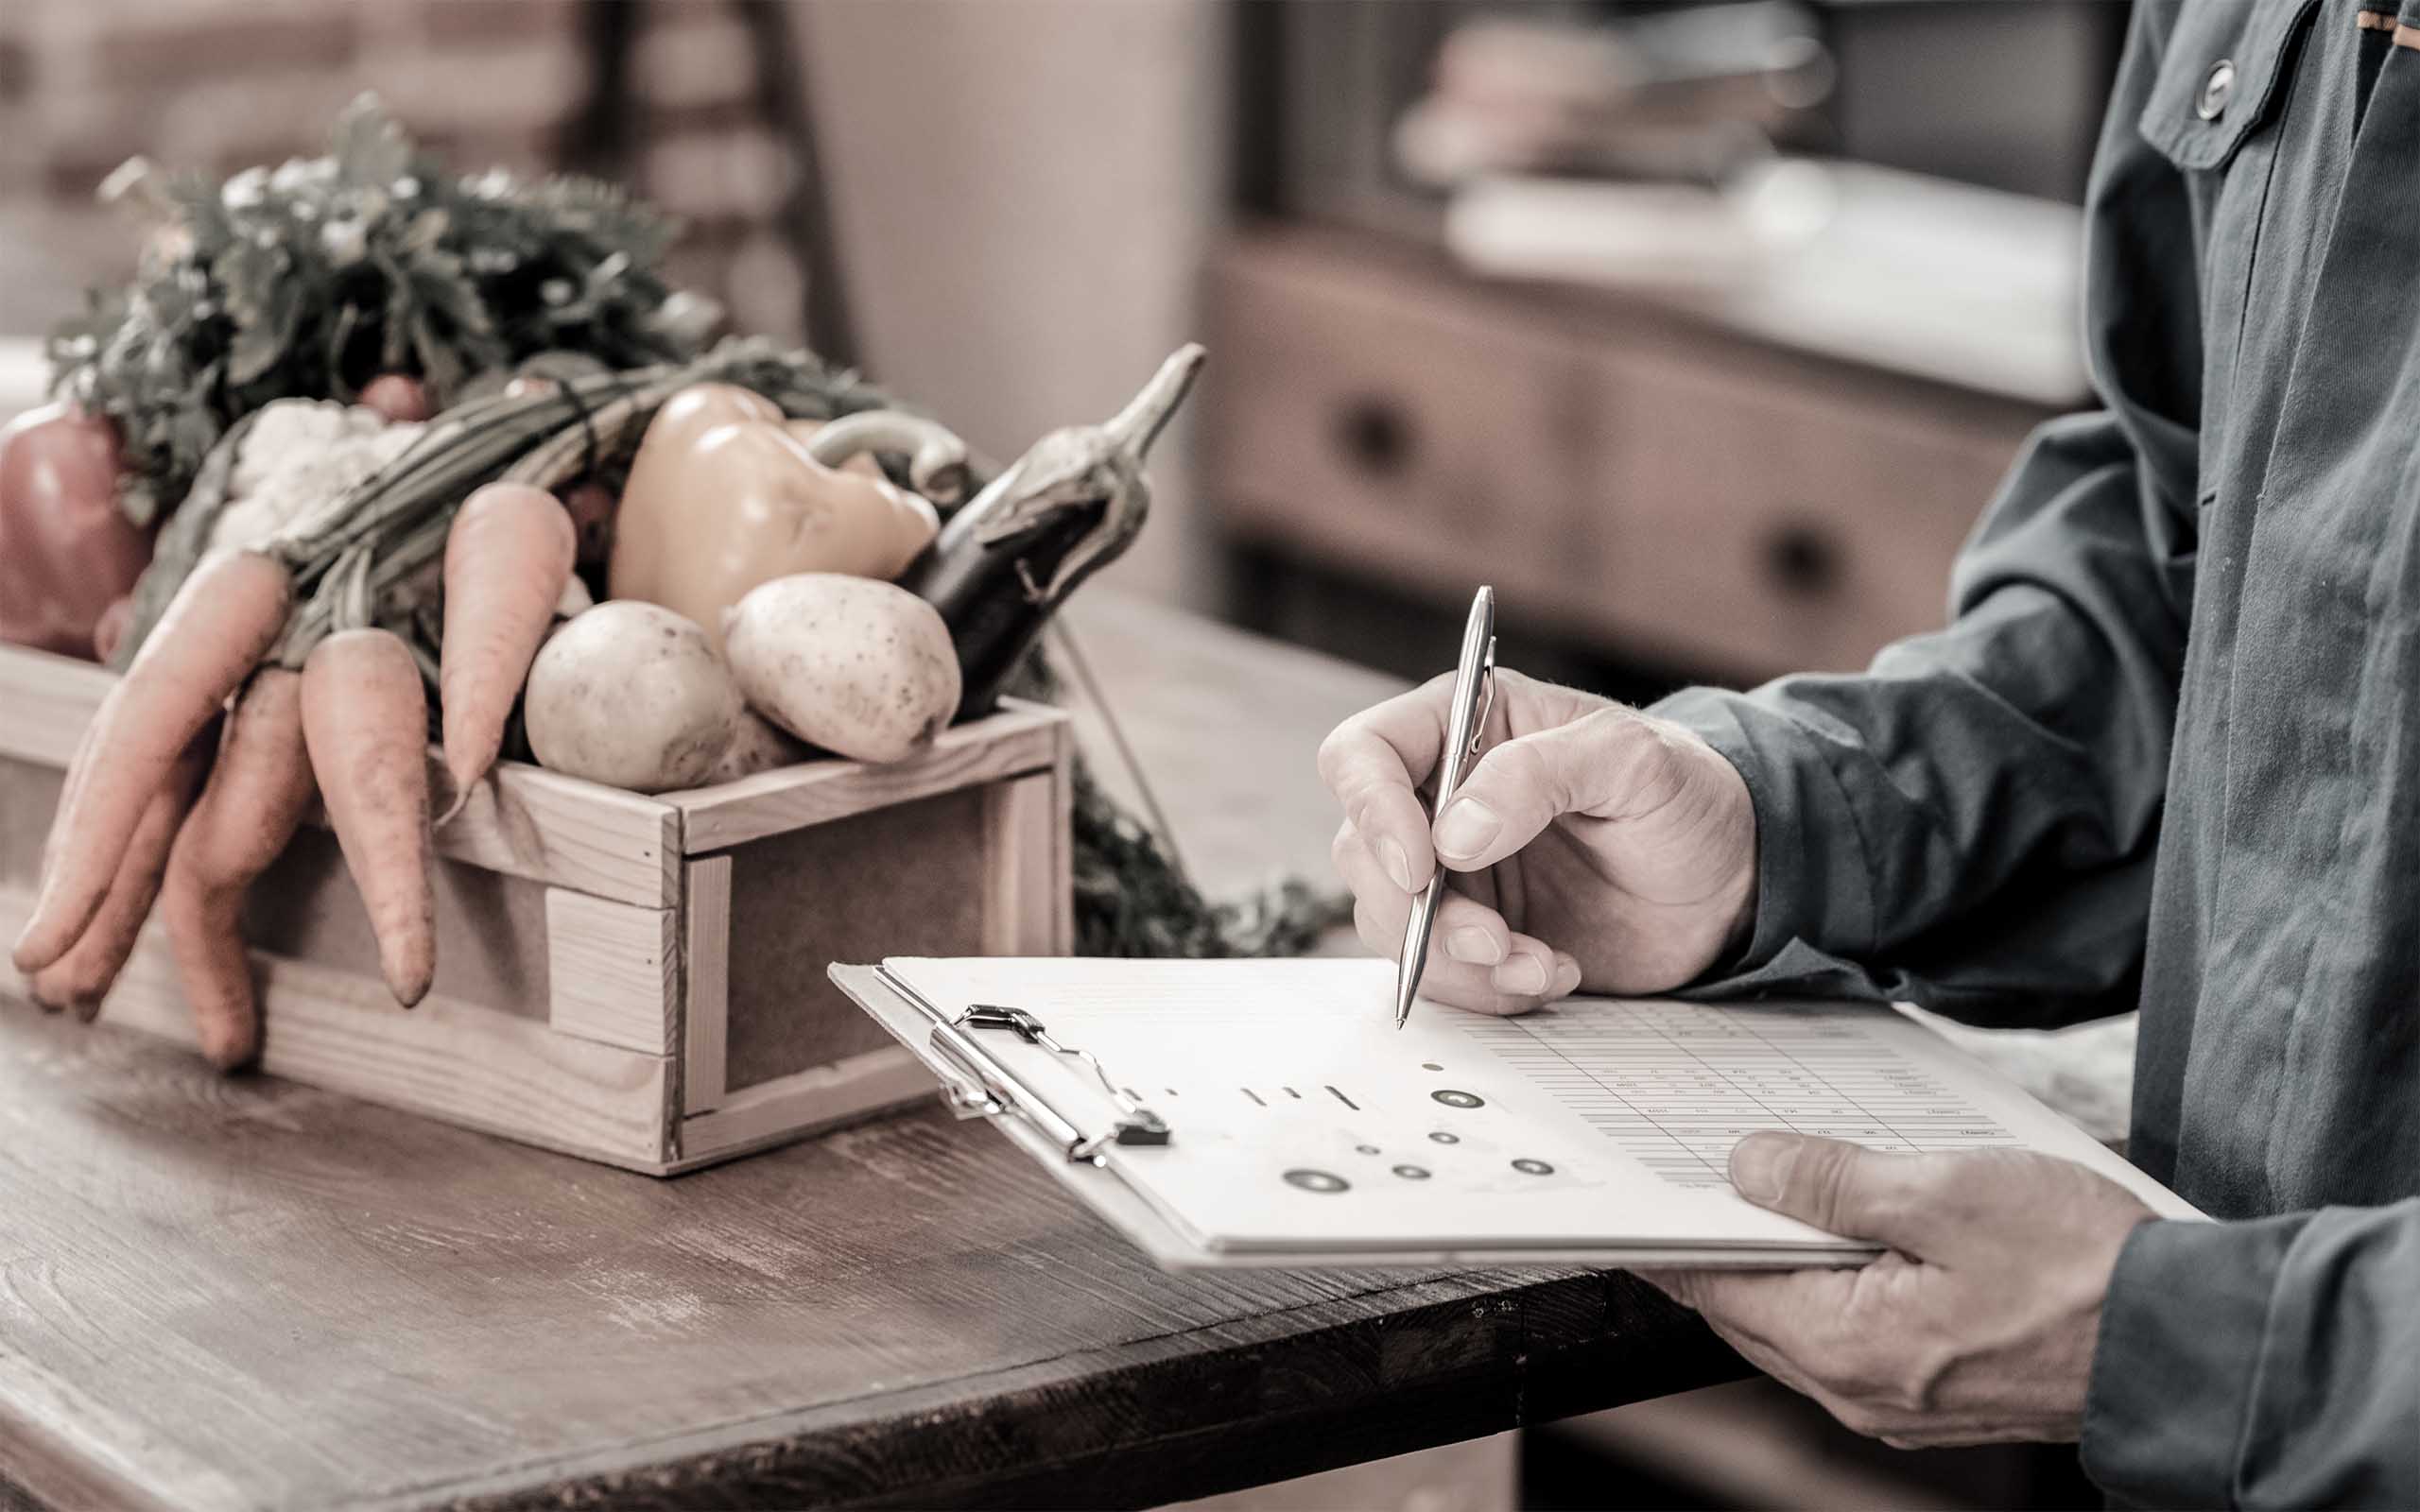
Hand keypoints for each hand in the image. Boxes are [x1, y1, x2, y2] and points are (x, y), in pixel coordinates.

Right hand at [1318, 668, 1755, 1012]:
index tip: (1420, 867)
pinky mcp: (1474, 935)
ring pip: (1391, 925)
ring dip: (1458, 961)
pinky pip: (1440, 974)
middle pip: (1364, 853)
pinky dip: (1488, 989)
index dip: (1372, 809)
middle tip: (1493, 939)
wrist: (1731, 883)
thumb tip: (1454, 832)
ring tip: (1539, 963)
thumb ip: (1540, 776)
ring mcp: (1453, 873)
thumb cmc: (1686, 796)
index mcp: (1464, 724)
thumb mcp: (1632, 762)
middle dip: (1420, 912)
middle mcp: (1440, 797)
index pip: (1363, 754)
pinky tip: (1552, 972)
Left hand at [1644, 1134, 2155, 1447]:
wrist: (2188, 1343)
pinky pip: (1853, 1333)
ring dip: (1782, 1258)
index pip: (1717, 1286)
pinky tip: (1852, 1229)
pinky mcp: (1940, 1392)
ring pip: (1800, 1321)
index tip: (1642, 1189)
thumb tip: (1749, 1167)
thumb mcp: (1941, 1193)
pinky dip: (1834, 1281)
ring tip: (1777, 1185)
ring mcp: (1899, 1401)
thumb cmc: (2081, 1269)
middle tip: (1698, 1172)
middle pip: (1750, 1308)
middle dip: (1723, 1241)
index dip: (1675, 1231)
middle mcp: (1859, 1391)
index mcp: (1845, 1345)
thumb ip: (1831, 1183)